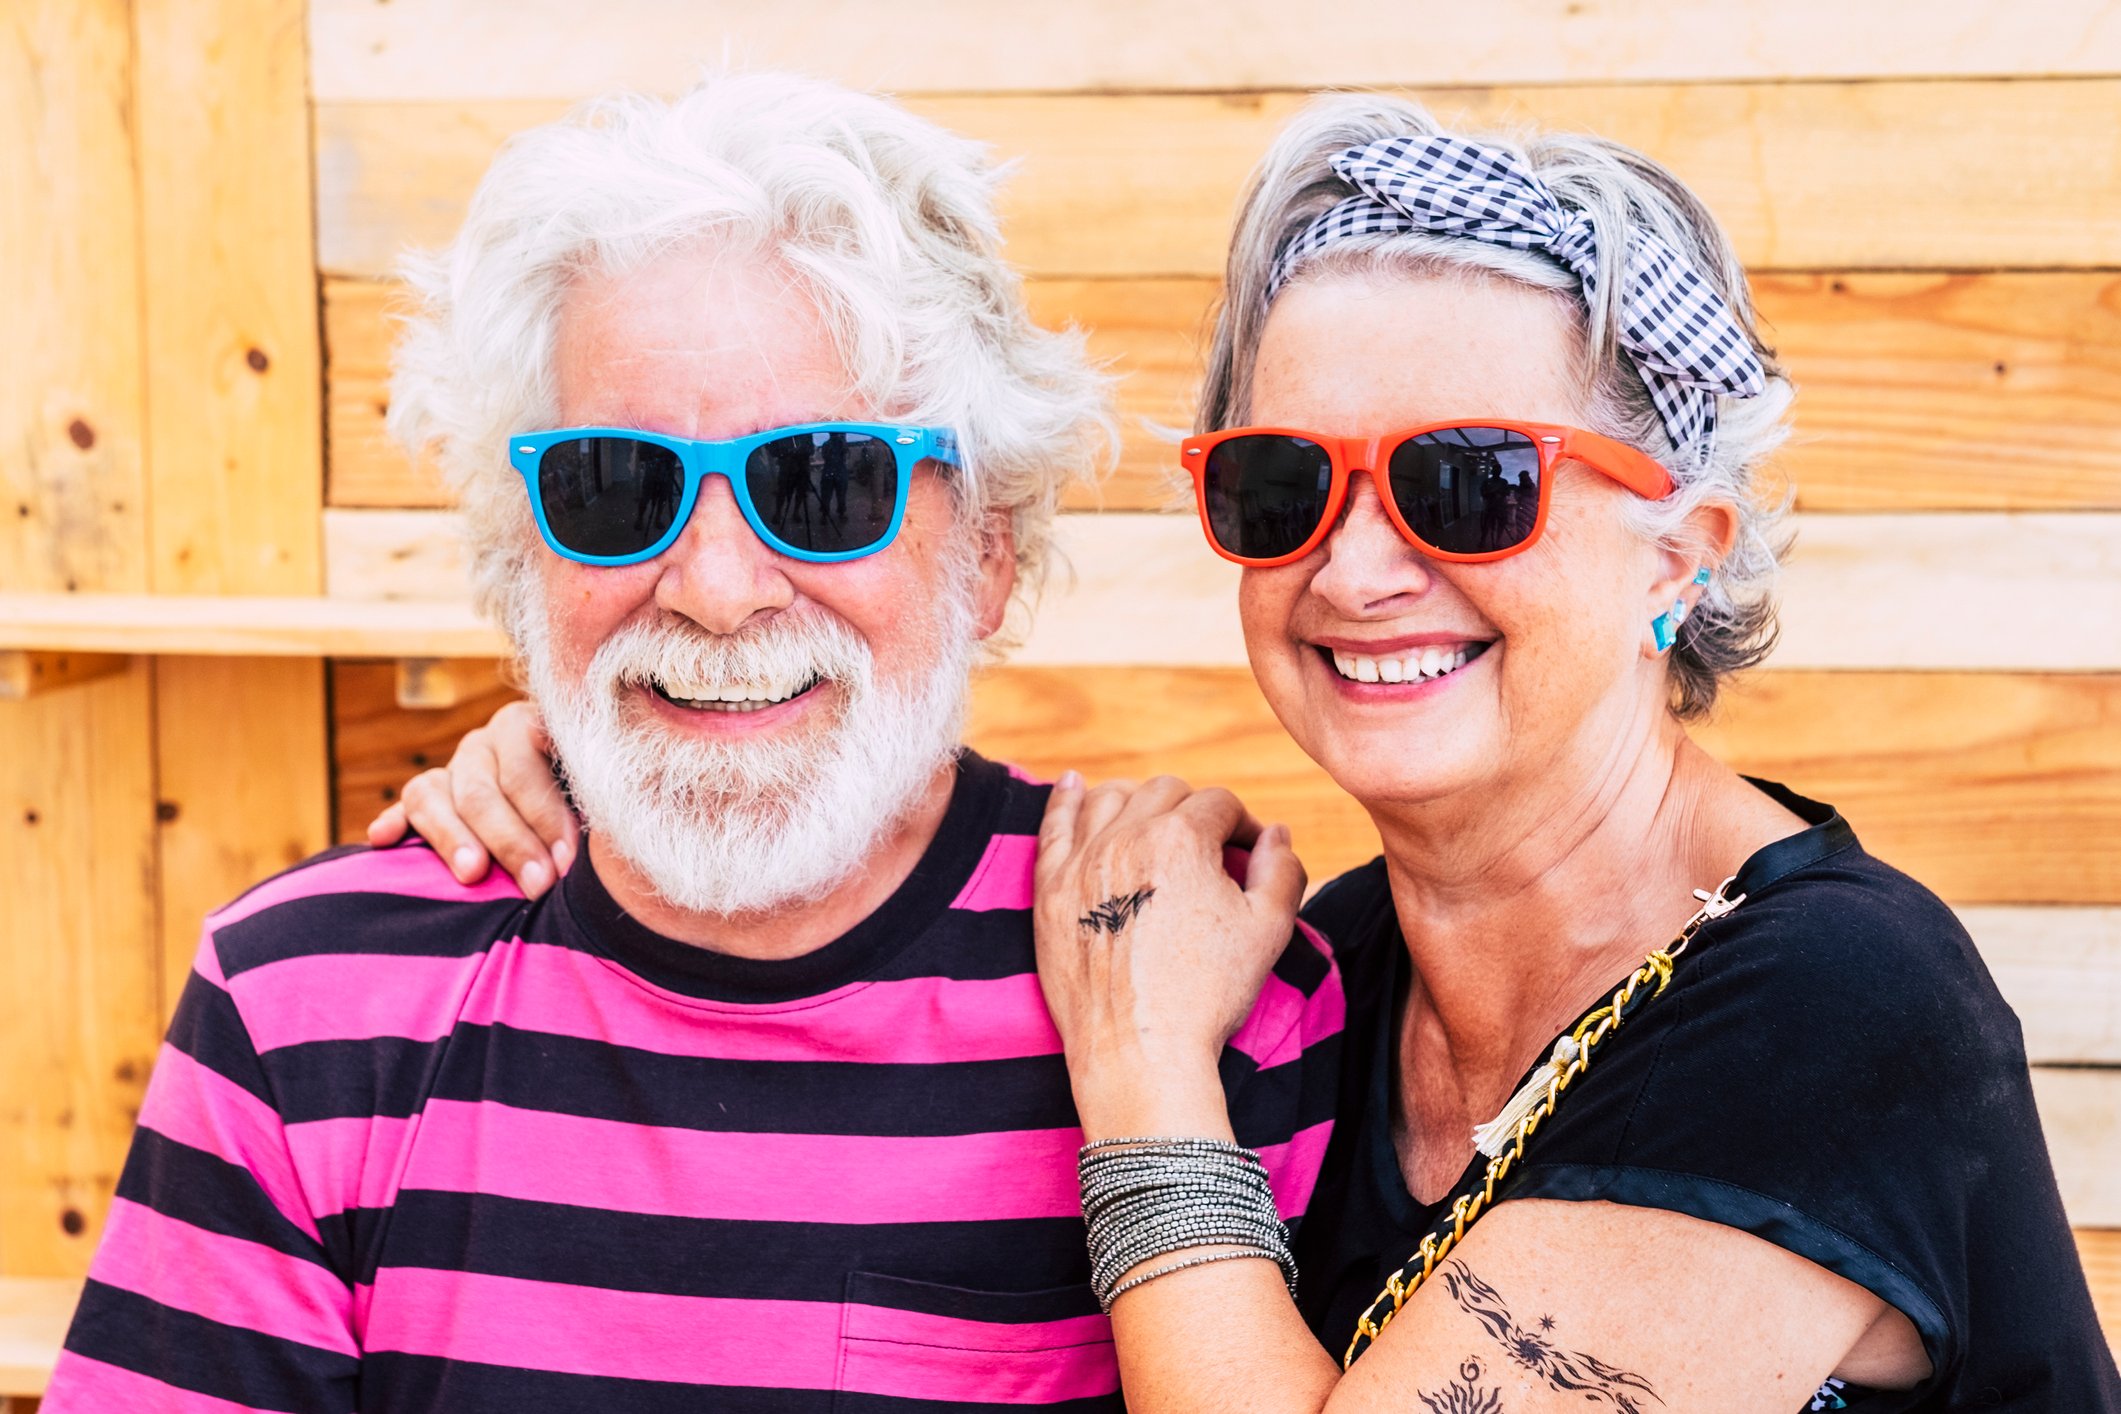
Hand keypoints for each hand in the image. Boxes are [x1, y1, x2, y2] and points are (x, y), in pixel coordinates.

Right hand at [365, 700, 580, 897]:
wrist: (572, 786)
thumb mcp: (598, 789)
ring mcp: (453, 769)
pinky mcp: (427, 797)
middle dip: (510, 841)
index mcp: (528, 728)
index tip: (565, 861)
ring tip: (472, 873)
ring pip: (432, 793)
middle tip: (537, 884)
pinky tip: (383, 839)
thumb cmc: (596, 796)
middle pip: (480, 790)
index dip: (544, 816)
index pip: (525, 769)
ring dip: (451, 837)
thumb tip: (594, 840)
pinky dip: (394, 822)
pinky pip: (404, 807)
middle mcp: (485, 744)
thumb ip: (595, 802)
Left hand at [1033, 773, 1305, 1137]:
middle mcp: (1127, 836)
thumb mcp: (1268, 930)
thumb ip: (1281, 870)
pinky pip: (1053, 826)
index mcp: (1182, 838)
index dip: (1242, 825)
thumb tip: (1275, 833)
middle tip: (1207, 848)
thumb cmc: (1207, 994)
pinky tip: (1075, 785)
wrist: (1139, 1051)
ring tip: (1152, 818)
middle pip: (1166, 792)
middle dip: (1194, 810)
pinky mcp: (1049, 890)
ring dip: (1138, 799)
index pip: (1219, 804)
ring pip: (1110, 797)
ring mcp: (1082, 861)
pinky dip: (1066, 800)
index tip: (1248, 853)